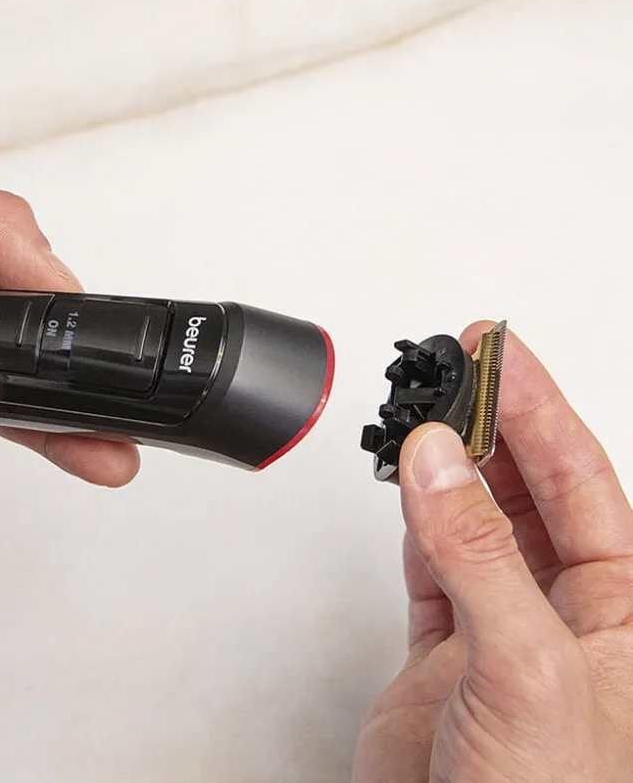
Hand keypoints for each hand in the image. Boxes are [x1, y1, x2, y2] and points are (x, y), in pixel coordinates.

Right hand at [353, 322, 632, 781]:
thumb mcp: (527, 670)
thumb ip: (479, 555)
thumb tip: (441, 460)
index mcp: (624, 614)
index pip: (582, 482)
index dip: (539, 409)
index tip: (499, 352)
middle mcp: (565, 616)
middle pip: (532, 490)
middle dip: (499, 422)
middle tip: (464, 362)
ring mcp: (499, 632)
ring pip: (477, 523)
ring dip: (453, 466)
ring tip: (432, 409)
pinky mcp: (442, 655)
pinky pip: (430, 567)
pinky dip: (414, 522)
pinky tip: (411, 488)